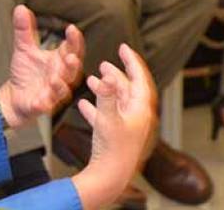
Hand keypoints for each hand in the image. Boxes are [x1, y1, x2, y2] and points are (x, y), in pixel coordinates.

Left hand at [0, 6, 83, 127]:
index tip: (72, 29)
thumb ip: (24, 30)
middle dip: (73, 65)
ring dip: (59, 84)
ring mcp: (53, 93)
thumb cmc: (26, 71)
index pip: (72, 49)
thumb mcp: (23, 48)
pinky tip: (41, 101)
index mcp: (59, 61)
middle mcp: (61, 77)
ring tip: (54, 78)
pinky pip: (46, 105)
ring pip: (62, 90)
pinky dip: (44, 103)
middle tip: (71, 57)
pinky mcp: (42, 106)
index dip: (74, 40)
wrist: (15, 96)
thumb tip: (20, 7)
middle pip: (72, 71)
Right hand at [72, 44, 156, 209]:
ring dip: (104, 89)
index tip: (124, 47)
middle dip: (116, 74)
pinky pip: (105, 116)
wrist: (110, 176)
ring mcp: (125, 125)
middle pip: (127, 88)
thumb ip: (106, 96)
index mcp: (140, 108)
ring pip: (116, 101)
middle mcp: (135, 115)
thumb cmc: (114, 149)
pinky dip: (95, 108)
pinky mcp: (115, 135)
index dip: (132, 61)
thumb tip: (105, 76)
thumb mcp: (108, 118)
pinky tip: (83, 104)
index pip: (139, 78)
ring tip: (92, 79)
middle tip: (105, 63)